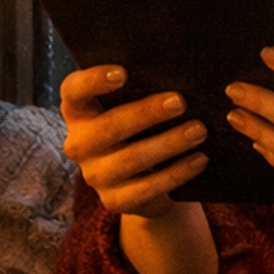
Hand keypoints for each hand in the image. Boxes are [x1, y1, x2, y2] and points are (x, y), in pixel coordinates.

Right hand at [60, 65, 207, 216]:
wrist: (146, 176)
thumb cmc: (142, 125)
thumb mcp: (136, 105)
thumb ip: (144, 89)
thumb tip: (175, 72)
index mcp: (79, 110)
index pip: (74, 90)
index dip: (93, 80)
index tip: (123, 73)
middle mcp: (79, 143)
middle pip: (109, 126)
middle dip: (147, 113)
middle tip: (181, 102)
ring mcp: (94, 175)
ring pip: (130, 159)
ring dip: (168, 143)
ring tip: (199, 130)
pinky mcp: (114, 201)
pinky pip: (146, 188)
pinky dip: (176, 173)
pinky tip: (199, 159)